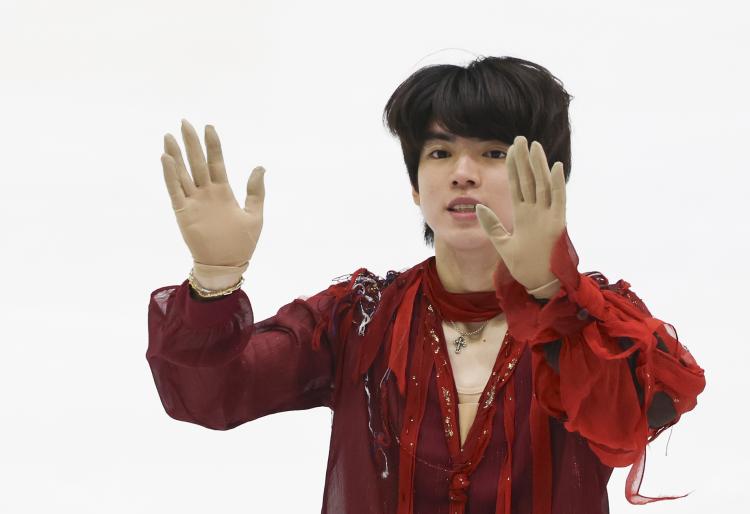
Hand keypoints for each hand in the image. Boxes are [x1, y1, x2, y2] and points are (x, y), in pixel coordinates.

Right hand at [161, 119, 265, 285]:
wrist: (227, 265)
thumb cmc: (242, 243)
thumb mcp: (255, 215)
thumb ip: (255, 191)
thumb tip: (260, 167)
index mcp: (223, 192)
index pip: (216, 162)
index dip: (213, 145)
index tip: (209, 127)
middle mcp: (206, 194)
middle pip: (197, 163)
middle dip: (191, 143)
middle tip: (184, 122)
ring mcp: (194, 202)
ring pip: (183, 174)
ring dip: (175, 155)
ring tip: (169, 136)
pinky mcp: (184, 213)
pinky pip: (175, 191)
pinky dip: (170, 175)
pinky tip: (165, 159)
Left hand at [475, 135, 566, 291]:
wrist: (539, 284)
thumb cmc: (524, 265)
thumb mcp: (502, 243)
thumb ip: (492, 225)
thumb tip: (478, 207)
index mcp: (524, 215)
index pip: (517, 185)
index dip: (514, 167)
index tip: (509, 150)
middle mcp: (536, 211)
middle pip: (529, 180)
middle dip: (524, 159)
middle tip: (520, 138)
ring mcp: (548, 216)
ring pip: (543, 185)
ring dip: (539, 165)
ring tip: (534, 146)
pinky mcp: (557, 223)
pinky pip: (558, 200)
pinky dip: (557, 184)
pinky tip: (555, 167)